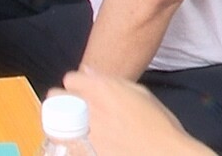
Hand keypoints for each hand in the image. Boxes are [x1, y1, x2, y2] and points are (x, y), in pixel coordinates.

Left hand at [59, 67, 213, 154]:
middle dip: (61, 101)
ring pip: (55, 120)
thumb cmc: (160, 125)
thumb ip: (110, 80)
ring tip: (72, 127)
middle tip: (70, 110)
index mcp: (102, 87)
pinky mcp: (84, 149)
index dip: (75, 87)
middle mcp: (89, 105)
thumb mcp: (140, 93)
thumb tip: (88, 72)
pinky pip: (65, 142)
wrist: (165, 153)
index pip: (70, 79)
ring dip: (61, 121)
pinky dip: (69, 141)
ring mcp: (84, 129)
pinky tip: (80, 143)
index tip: (78, 94)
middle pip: (56, 97)